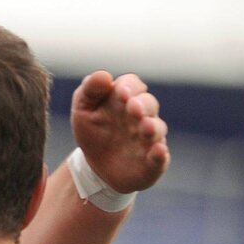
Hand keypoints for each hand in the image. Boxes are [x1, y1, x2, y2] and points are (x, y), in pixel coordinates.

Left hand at [70, 71, 169, 193]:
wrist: (95, 167)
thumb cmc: (92, 131)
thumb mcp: (83, 110)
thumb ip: (90, 90)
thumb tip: (104, 76)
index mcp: (125, 99)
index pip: (132, 85)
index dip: (129, 87)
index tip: (121, 92)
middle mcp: (142, 116)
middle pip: (149, 104)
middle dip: (143, 105)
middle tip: (133, 107)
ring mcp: (149, 139)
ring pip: (157, 129)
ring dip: (153, 128)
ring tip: (145, 127)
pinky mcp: (152, 162)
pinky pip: (160, 158)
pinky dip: (160, 155)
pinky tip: (157, 151)